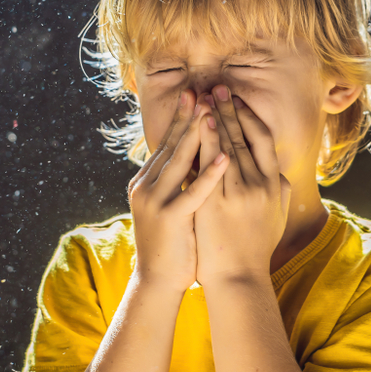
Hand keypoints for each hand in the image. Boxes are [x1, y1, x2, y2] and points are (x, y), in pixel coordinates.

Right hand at [128, 90, 228, 291]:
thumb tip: (197, 156)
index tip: (196, 95)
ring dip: (198, 134)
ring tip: (212, 111)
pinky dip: (209, 174)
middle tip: (202, 90)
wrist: (157, 281)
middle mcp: (147, 186)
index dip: (183, 119)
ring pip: (179, 161)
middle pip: (172, 145)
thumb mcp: (174, 204)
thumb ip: (180, 181)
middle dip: (189, 116)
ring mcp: (155, 202)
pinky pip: (193, 193)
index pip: (168, 143)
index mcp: (148, 181)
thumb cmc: (173, 244)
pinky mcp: (170, 219)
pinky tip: (224, 158)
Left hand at [194, 84, 290, 284]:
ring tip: (204, 97)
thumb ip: (280, 189)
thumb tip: (278, 170)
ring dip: (215, 119)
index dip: (249, 116)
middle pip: (243, 137)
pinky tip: (197, 125)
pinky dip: (204, 142)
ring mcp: (237, 194)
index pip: (264, 140)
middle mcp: (259, 185)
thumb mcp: (277, 215)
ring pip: (226, 147)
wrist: (238, 277)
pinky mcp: (216, 204)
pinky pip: (208, 167)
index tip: (237, 99)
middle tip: (217, 86)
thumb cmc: (256, 247)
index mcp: (274, 184)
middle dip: (229, 109)